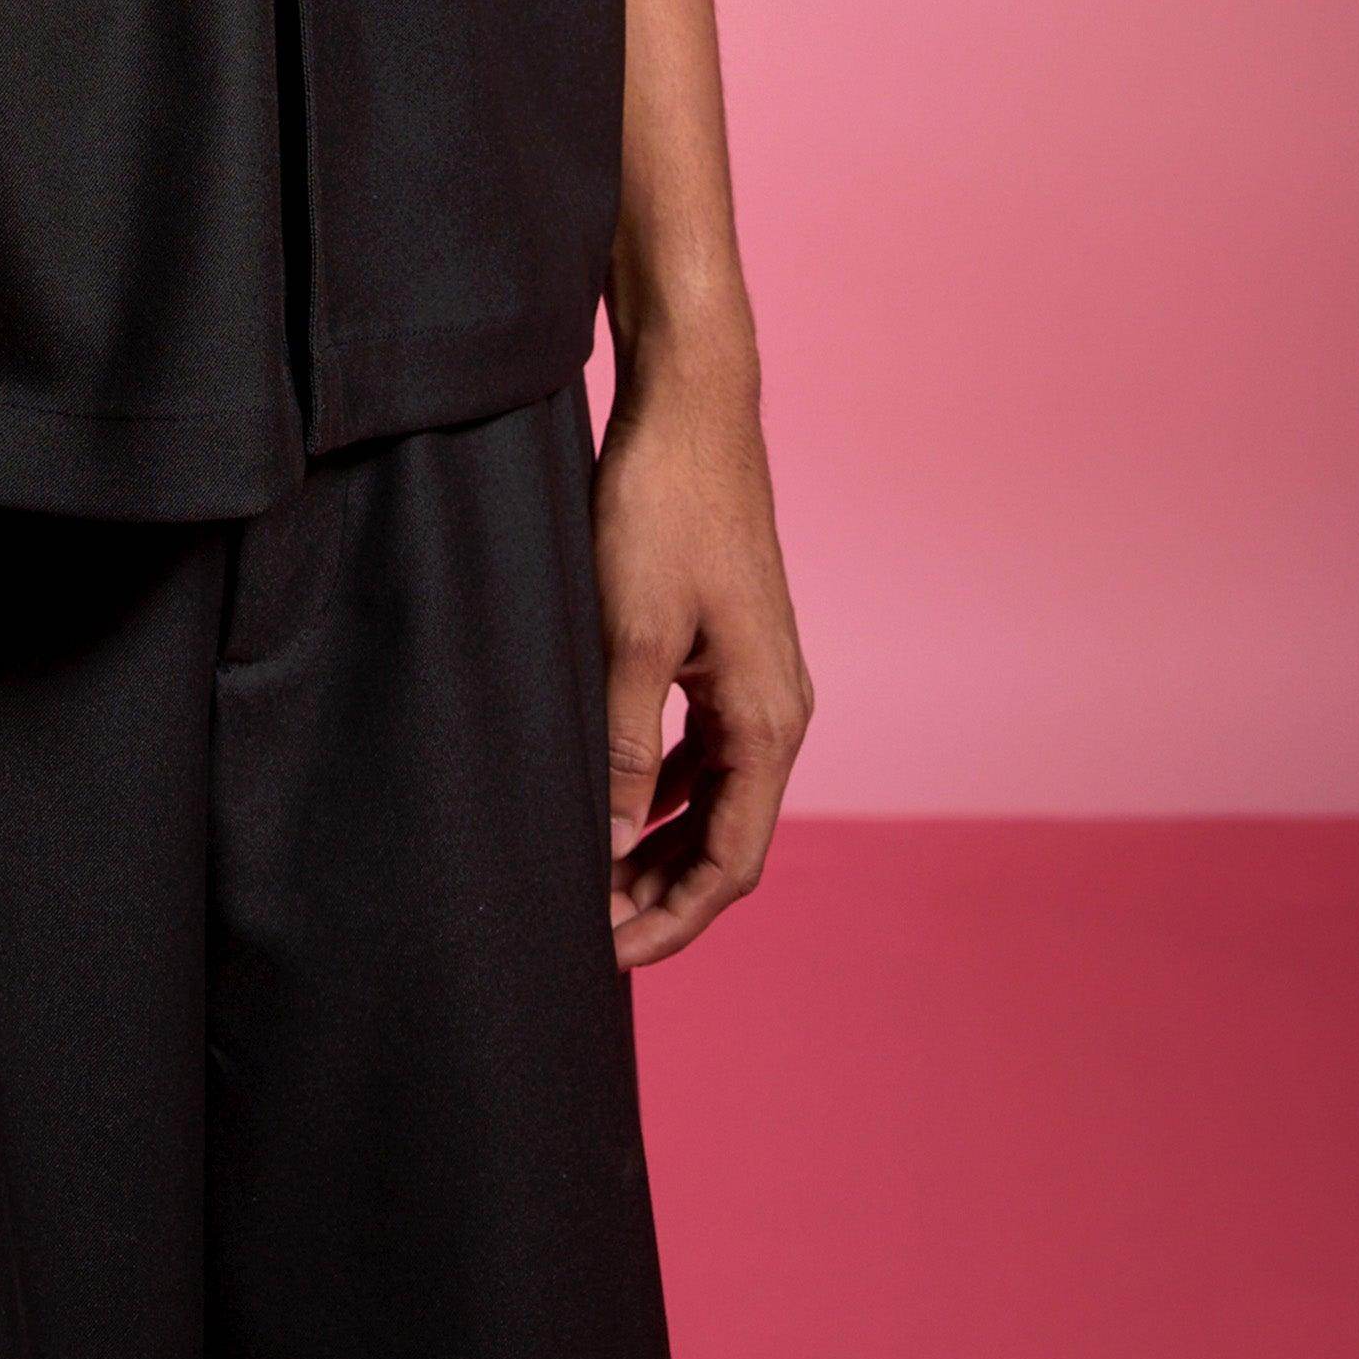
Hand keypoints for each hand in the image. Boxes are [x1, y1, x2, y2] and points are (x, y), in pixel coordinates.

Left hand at [594, 341, 811, 968]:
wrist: (690, 406)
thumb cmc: (663, 508)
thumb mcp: (629, 635)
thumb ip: (618, 748)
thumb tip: (603, 850)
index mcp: (767, 720)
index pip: (731, 861)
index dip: (670, 917)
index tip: (604, 952)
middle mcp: (774, 709)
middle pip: (724, 838)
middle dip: (660, 892)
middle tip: (584, 929)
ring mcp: (750, 678)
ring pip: (708, 797)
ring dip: (654, 844)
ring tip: (590, 879)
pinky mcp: (721, 648)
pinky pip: (696, 748)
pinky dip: (655, 788)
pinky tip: (608, 799)